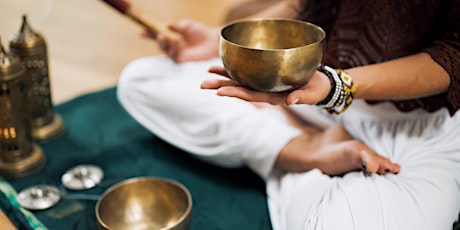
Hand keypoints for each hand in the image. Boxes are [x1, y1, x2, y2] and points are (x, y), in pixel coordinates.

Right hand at [154, 19, 219, 61]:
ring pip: (166, 50)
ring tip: (176, 37)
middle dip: (157, 40)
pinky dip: (175, 47)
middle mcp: (172, 46)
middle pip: (160, 44)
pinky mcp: (182, 61)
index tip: (142, 32)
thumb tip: (164, 24)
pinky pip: (174, 55)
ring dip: (168, 43)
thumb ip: (174, 26)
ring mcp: (176, 54)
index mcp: (171, 36)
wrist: (212, 41)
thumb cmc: (200, 32)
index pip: (157, 35)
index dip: (149, 34)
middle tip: (160, 35)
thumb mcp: (186, 26)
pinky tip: (179, 41)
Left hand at [202, 66, 331, 105]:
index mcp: (273, 97)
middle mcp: (264, 91)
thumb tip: (290, 101)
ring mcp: (264, 84)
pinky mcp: (266, 77)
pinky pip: (247, 73)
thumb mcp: (311, 94)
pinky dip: (235, 70)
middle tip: (202, 84)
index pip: (251, 96)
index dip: (235, 93)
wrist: (319, 84)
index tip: (219, 92)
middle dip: (221, 86)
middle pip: (239, 89)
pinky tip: (223, 65)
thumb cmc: (316, 89)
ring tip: (207, 73)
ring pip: (240, 81)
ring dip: (223, 77)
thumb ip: (302, 98)